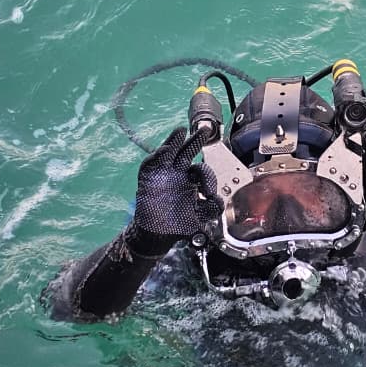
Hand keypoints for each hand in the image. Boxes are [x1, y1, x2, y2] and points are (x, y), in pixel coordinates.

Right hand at [129, 126, 221, 243]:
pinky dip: (155, 157)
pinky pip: (150, 165)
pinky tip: (163, 151)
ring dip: (174, 141)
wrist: (158, 235)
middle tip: (205, 130)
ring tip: (181, 131)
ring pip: (169, 152)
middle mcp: (178, 174)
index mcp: (192, 181)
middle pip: (187, 152)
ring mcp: (162, 174)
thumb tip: (217, 200)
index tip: (209, 193)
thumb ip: (212, 209)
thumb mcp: (200, 218)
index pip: (202, 170)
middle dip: (195, 140)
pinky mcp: (148, 179)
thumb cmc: (179, 225)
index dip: (207, 177)